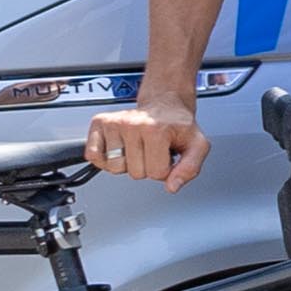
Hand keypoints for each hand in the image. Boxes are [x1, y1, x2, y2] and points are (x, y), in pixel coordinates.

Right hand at [85, 97, 207, 189]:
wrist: (164, 104)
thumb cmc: (178, 125)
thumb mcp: (197, 145)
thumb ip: (190, 168)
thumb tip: (172, 186)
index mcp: (156, 129)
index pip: (156, 173)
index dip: (164, 169)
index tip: (167, 154)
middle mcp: (132, 124)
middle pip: (135, 173)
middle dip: (146, 167)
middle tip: (152, 149)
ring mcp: (114, 123)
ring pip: (114, 168)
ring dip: (126, 163)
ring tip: (137, 147)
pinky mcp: (99, 123)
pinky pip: (93, 156)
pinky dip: (105, 158)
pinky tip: (119, 147)